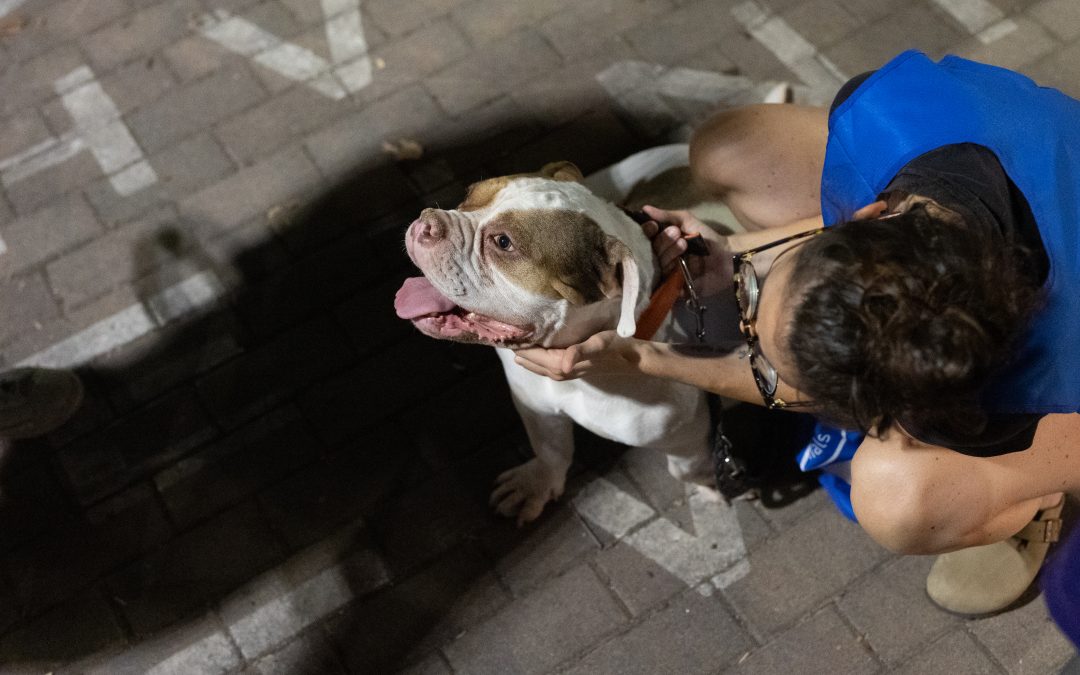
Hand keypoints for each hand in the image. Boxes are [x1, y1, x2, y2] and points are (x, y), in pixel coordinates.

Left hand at [513, 331, 643, 380]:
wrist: (635, 359)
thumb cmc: (617, 347)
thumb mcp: (598, 344)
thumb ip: (579, 352)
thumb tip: (563, 365)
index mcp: (566, 365)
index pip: (537, 357)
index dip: (523, 348)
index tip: (510, 337)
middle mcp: (565, 372)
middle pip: (537, 365)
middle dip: (524, 355)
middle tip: (509, 343)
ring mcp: (572, 372)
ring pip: (544, 368)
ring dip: (531, 361)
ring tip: (519, 352)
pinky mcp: (578, 370)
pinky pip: (553, 368)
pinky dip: (543, 363)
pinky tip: (543, 358)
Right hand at [639, 205, 731, 296]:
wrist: (726, 257)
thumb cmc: (706, 238)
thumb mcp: (687, 221)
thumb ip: (667, 216)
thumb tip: (644, 208)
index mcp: (662, 241)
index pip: (646, 237)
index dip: (647, 231)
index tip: (653, 225)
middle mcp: (661, 257)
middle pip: (651, 251)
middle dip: (663, 241)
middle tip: (677, 233)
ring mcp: (667, 273)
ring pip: (659, 264)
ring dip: (670, 252)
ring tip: (684, 244)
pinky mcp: (674, 287)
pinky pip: (665, 281)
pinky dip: (671, 271)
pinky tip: (679, 264)